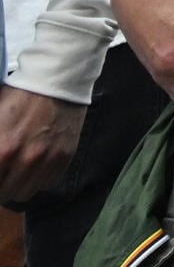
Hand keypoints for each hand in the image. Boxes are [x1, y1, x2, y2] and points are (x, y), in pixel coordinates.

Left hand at [0, 86, 83, 201]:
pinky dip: (39, 179)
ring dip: (18, 185)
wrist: (57, 81)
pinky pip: (47, 184)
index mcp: (2, 150)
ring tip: (18, 170)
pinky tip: (37, 164)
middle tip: (3, 172)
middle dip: (1, 184)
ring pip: (24, 193)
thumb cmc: (19, 96)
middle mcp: (25, 160)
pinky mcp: (65, 158)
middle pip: (4, 193)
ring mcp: (47, 160)